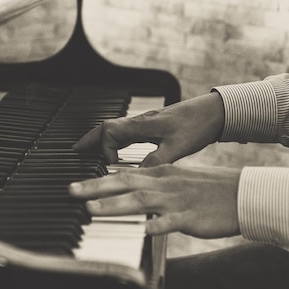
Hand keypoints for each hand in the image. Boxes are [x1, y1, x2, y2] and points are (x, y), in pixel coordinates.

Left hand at [69, 164, 240, 237]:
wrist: (242, 193)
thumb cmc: (210, 191)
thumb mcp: (179, 181)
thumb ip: (155, 186)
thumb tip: (132, 191)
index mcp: (162, 174)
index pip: (124, 174)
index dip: (98, 180)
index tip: (76, 185)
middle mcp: (165, 184)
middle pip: (125, 183)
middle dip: (95, 188)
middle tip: (71, 191)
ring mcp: (177, 201)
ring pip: (141, 200)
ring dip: (114, 205)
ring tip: (91, 210)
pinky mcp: (191, 217)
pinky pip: (170, 222)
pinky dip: (154, 225)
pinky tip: (141, 230)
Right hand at [72, 92, 224, 166]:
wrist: (215, 111)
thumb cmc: (197, 126)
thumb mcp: (177, 148)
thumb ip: (156, 161)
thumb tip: (136, 176)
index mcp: (141, 125)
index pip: (108, 134)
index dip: (104, 151)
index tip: (109, 168)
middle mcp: (139, 122)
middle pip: (105, 128)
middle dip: (88, 141)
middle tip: (74, 153)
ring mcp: (146, 123)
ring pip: (114, 130)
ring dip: (100, 140)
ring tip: (88, 152)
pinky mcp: (153, 126)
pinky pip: (125, 132)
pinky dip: (115, 141)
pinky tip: (117, 150)